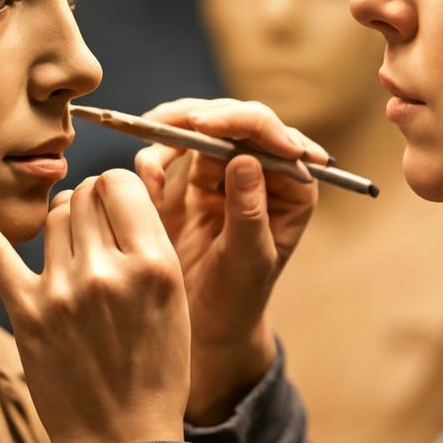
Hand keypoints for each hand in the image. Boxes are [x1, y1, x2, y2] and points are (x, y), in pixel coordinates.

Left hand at [0, 169, 191, 442]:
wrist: (123, 441)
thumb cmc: (156, 370)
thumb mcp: (176, 299)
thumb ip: (148, 244)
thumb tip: (108, 196)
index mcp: (154, 264)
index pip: (120, 182)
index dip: (116, 190)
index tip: (117, 210)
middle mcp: (106, 271)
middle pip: (83, 195)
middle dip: (90, 206)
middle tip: (97, 239)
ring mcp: (62, 291)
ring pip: (52, 216)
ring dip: (61, 223)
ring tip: (74, 256)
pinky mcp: (26, 313)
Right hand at [133, 98, 323, 423]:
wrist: (203, 325)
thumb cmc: (238, 299)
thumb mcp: (248, 262)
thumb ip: (248, 212)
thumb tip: (245, 159)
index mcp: (294, 186)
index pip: (275, 137)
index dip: (244, 122)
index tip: (207, 126)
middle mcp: (263, 170)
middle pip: (236, 121)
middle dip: (199, 117)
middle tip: (167, 125)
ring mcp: (225, 172)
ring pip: (200, 126)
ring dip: (171, 130)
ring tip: (150, 156)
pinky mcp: (190, 181)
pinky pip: (171, 151)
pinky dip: (154, 156)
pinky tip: (149, 182)